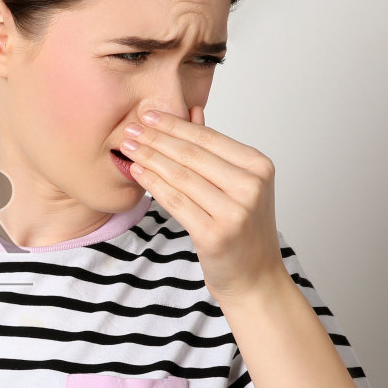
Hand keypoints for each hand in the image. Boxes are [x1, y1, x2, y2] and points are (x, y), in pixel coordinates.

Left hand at [120, 105, 286, 302]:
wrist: (255, 277)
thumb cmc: (243, 228)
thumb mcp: (237, 184)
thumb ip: (214, 150)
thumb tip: (192, 110)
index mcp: (259, 167)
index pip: (208, 138)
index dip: (174, 124)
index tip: (148, 114)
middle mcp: (250, 186)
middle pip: (191, 155)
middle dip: (156, 139)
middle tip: (130, 128)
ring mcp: (235, 212)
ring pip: (180, 177)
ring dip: (149, 158)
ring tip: (128, 147)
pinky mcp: (215, 234)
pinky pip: (175, 202)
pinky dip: (153, 185)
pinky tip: (137, 172)